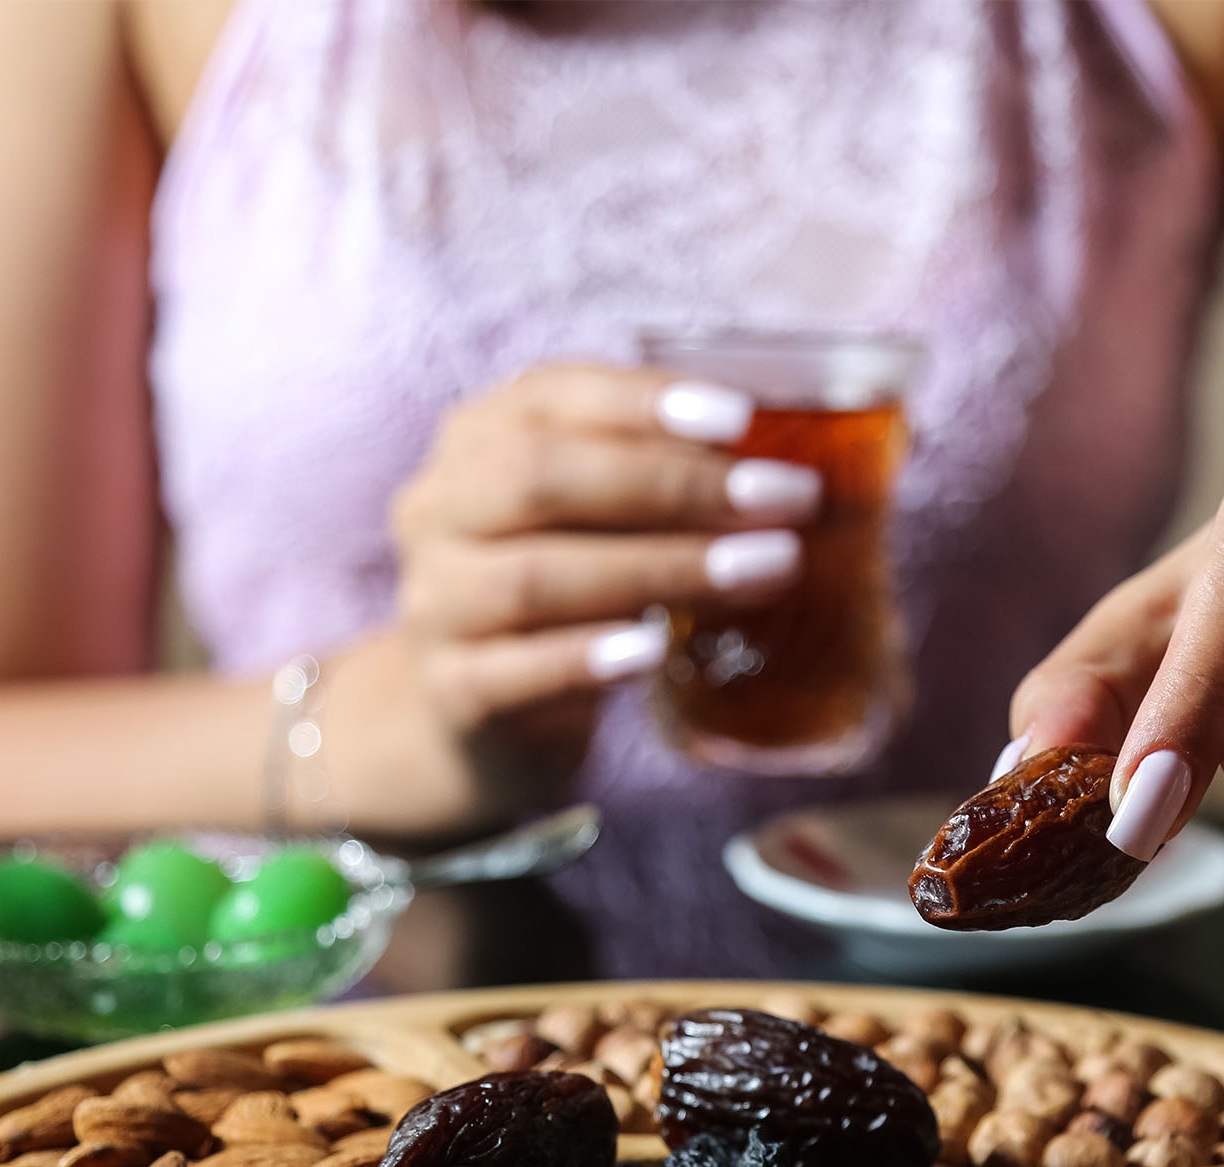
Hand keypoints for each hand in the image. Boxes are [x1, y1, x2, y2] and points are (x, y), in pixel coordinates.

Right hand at [344, 363, 822, 828]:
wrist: (483, 714)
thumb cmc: (571, 592)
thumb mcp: (605, 522)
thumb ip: (664, 481)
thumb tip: (789, 469)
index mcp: (478, 440)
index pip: (550, 396)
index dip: (643, 401)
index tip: (742, 418)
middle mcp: (439, 508)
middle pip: (538, 476)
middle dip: (672, 485)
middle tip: (784, 501)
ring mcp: (434, 601)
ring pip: (531, 577)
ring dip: (655, 569)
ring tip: (758, 573)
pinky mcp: (451, 688)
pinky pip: (510, 671)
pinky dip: (586, 658)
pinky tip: (654, 654)